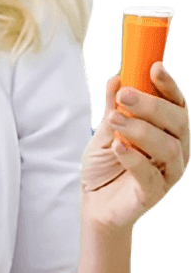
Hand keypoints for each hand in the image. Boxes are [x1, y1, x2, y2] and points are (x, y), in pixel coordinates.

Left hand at [80, 62, 189, 231]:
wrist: (95, 204)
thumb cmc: (105, 166)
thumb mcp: (106, 131)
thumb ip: (114, 107)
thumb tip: (117, 79)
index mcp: (168, 131)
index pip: (176, 104)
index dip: (169, 85)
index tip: (154, 68)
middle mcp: (176, 150)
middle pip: (177, 122)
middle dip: (152, 105)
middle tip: (126, 95)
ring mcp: (168, 174)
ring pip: (168, 147)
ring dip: (141, 130)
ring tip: (114, 119)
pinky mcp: (155, 194)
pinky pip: (150, 175)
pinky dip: (134, 158)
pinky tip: (119, 146)